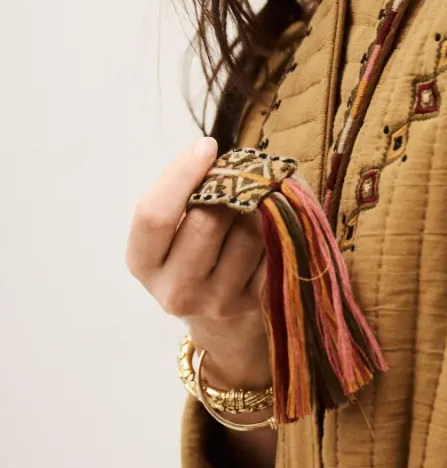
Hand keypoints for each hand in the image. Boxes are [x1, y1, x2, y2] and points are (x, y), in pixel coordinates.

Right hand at [125, 135, 271, 386]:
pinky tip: (275, 225)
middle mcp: (174, 289)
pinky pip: (276, 251)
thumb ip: (189, 189)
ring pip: (249, 235)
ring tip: (257, 202)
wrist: (224, 322)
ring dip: (259, 208)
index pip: (154, 216)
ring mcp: (217, 303)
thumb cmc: (198, 251)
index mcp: (143, 262)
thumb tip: (229, 157)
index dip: (181, 175)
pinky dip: (281, 229)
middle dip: (228, 189)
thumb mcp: (176, 225)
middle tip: (240, 176)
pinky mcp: (255, 305)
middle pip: (206, 221)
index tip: (206, 145)